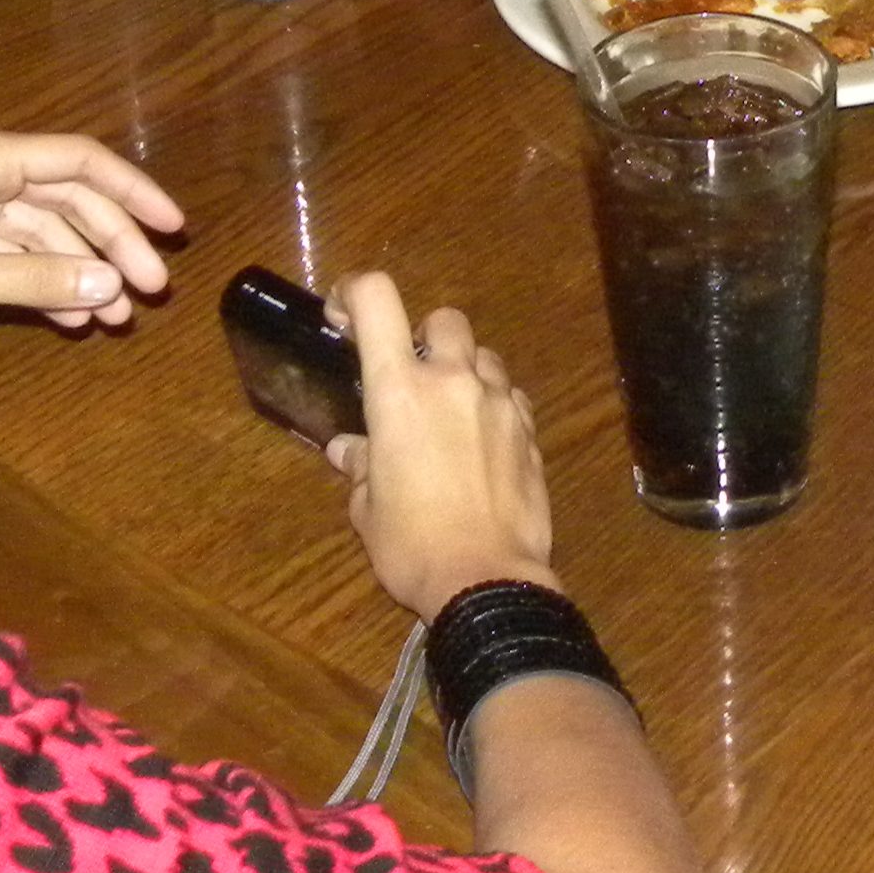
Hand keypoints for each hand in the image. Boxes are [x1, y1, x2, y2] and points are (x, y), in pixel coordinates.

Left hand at [0, 130, 182, 340]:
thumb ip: (37, 280)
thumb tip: (110, 285)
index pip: (81, 163)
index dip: (132, 192)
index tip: (172, 228)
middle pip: (69, 201)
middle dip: (113, 245)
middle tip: (151, 290)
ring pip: (45, 235)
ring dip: (81, 274)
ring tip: (117, 318)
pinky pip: (15, 258)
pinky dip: (44, 287)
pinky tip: (72, 321)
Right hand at [325, 272, 556, 617]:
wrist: (487, 580)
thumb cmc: (412, 546)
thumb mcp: (368, 510)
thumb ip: (362, 467)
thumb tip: (349, 450)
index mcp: (400, 392)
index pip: (377, 300)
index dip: (355, 291)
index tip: (343, 313)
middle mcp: (452, 381)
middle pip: (444, 319)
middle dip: (425, 337)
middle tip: (412, 378)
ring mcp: (499, 401)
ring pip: (483, 355)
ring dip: (465, 371)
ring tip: (451, 414)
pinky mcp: (530, 428)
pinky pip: (510, 395)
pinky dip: (494, 405)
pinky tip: (483, 442)